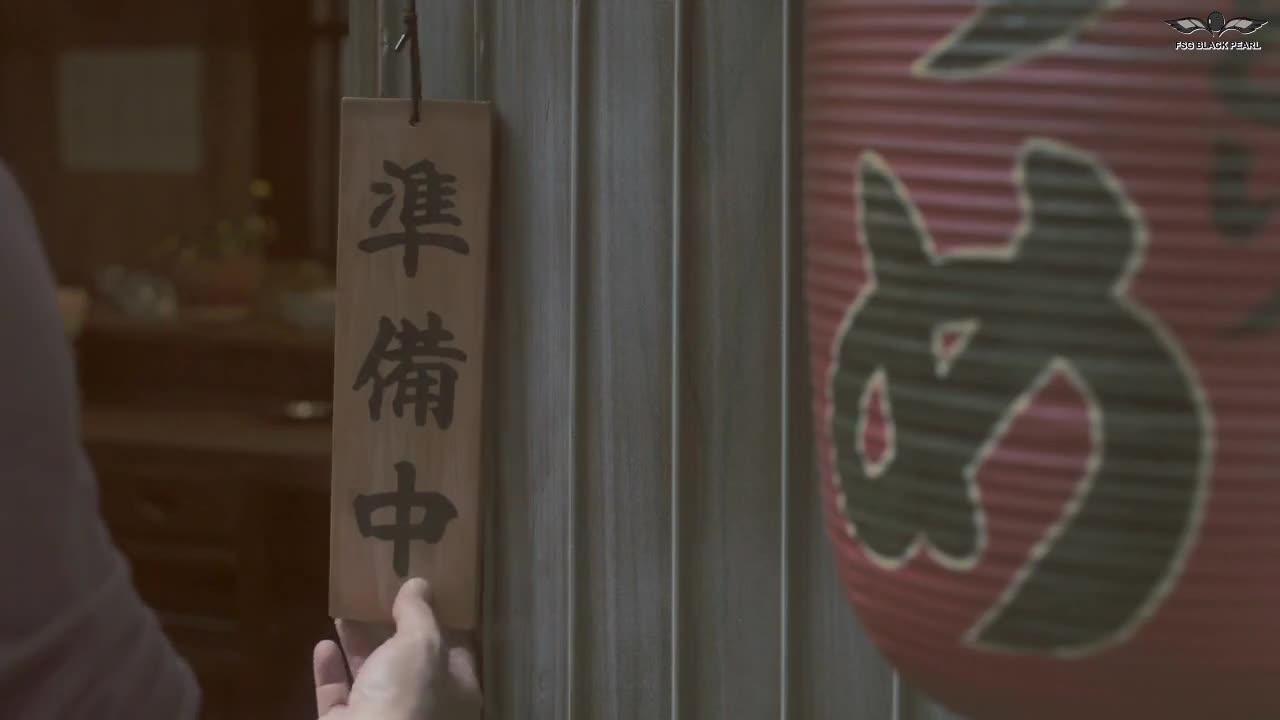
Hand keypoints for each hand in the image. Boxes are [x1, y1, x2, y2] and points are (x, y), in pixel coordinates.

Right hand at [313, 578, 481, 719]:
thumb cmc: (407, 697)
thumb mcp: (421, 645)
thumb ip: (418, 614)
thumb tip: (419, 585)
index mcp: (456, 691)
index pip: (455, 649)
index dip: (441, 619)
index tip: (426, 590)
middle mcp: (423, 707)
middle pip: (409, 661)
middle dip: (393, 627)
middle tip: (380, 592)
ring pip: (371, 676)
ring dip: (358, 643)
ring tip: (348, 609)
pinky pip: (339, 695)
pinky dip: (331, 671)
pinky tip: (323, 644)